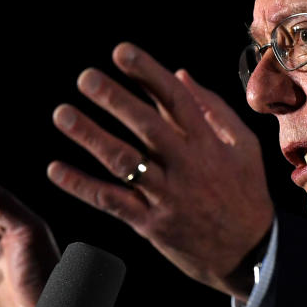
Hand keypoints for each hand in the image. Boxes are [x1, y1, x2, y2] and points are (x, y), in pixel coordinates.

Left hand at [48, 42, 273, 300]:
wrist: (251, 254)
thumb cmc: (245, 193)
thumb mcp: (243, 147)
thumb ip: (213, 109)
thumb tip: (179, 73)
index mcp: (209, 144)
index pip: (176, 100)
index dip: (148, 73)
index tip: (121, 52)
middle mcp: (188, 166)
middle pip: (147, 126)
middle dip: (115, 99)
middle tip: (85, 78)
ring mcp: (168, 196)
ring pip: (125, 162)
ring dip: (91, 137)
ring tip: (62, 114)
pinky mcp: (152, 224)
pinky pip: (112, 202)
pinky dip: (82, 186)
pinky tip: (55, 169)